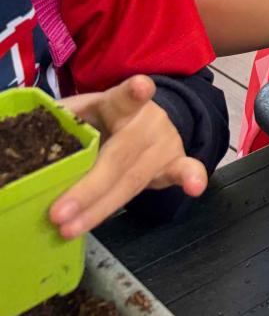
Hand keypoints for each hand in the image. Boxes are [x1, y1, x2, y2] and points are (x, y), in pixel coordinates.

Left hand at [50, 76, 206, 238]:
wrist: (145, 124)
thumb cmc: (104, 120)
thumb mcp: (81, 113)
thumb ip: (61, 122)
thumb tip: (26, 144)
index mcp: (120, 103)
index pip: (126, 96)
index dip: (134, 92)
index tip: (140, 87)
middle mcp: (148, 120)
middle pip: (119, 156)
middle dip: (88, 187)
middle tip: (58, 213)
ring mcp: (165, 142)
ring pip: (134, 178)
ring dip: (102, 207)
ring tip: (71, 228)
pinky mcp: (175, 161)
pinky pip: (183, 170)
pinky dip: (190, 178)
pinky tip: (195, 187)